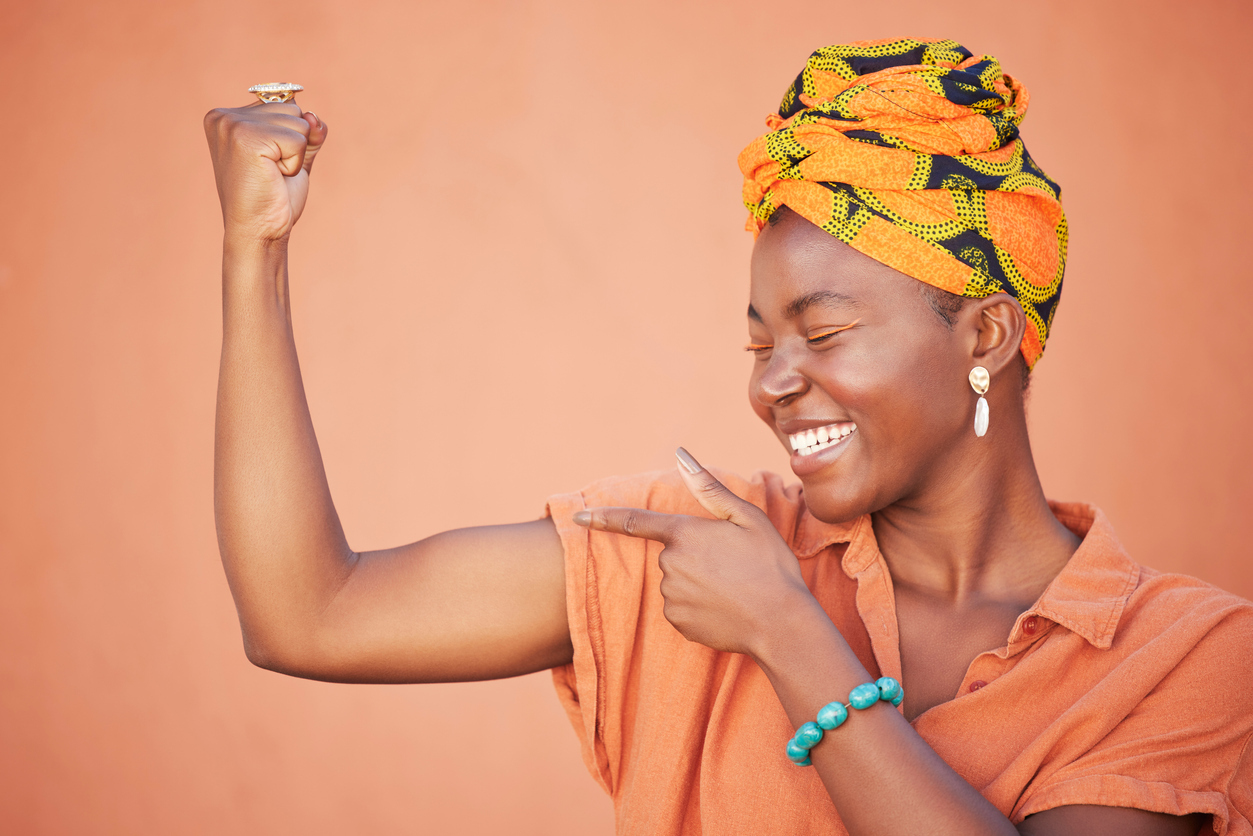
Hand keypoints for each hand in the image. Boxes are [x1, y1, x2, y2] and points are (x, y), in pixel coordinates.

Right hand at [203, 99, 327, 242]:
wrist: (260, 232)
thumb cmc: (274, 198)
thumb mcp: (295, 156)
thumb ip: (308, 131)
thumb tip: (313, 117)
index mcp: (227, 117)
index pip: (283, 104)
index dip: (290, 138)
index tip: (268, 164)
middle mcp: (224, 117)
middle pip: (293, 109)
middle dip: (294, 145)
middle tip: (271, 173)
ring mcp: (232, 125)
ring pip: (299, 123)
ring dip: (295, 155)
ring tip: (271, 175)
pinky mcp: (246, 138)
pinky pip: (298, 139)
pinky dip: (294, 163)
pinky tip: (273, 177)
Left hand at [574, 448, 815, 655]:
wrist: (781, 623)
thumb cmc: (770, 566)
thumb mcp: (747, 518)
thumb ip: (709, 487)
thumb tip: (681, 454)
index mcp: (685, 533)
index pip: (635, 521)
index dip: (603, 518)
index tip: (578, 516)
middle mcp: (670, 565)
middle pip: (671, 555)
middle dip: (694, 556)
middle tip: (733, 566)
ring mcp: (672, 596)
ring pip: (677, 582)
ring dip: (698, 583)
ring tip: (734, 588)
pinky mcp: (678, 622)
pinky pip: (682, 608)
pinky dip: (700, 607)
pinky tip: (726, 609)